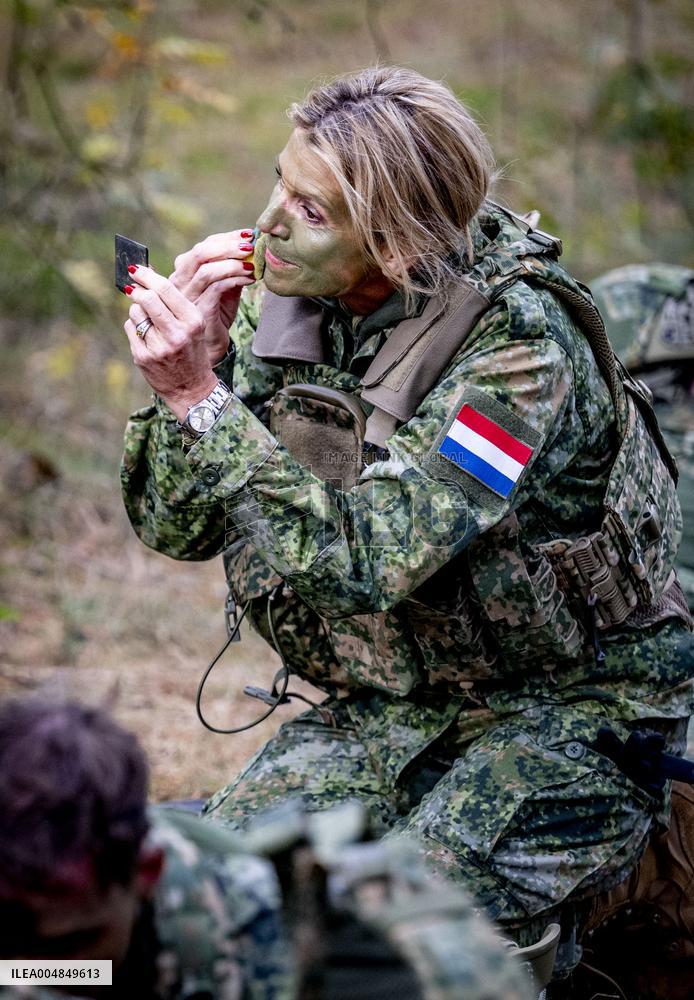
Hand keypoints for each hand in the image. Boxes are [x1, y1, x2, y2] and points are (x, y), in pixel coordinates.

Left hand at [123, 266, 218, 421]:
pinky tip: (146, 337)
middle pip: (147, 299)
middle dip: (137, 289)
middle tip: (131, 286)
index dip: (147, 276)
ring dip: (137, 311)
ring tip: (148, 321)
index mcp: (193, 321)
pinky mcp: (143, 357)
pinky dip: (134, 328)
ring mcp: (159, 347)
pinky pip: (130, 329)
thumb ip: (173, 302)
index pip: (166, 289)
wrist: (192, 388)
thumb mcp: (193, 325)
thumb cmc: (192, 350)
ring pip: (136, 313)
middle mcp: (177, 334)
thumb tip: (145, 272)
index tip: (136, 269)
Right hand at [169, 229, 256, 363]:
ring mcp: (188, 296)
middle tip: (250, 245)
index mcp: (186, 272)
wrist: (210, 347)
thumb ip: (231, 270)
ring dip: (233, 262)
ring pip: (206, 268)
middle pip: (201, 252)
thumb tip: (250, 250)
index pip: (204, 245)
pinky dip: (234, 279)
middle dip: (229, 245)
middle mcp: (182, 281)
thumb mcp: (225, 290)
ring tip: (251, 263)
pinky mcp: (198, 310)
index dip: (227, 237)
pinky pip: (215, 287)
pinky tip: (249, 278)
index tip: (248, 234)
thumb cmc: (217, 317)